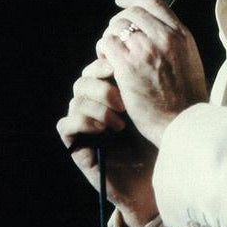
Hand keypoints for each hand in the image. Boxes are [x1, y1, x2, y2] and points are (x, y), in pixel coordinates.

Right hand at [57, 57, 158, 226]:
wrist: (158, 178)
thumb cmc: (161, 141)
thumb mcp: (155, 105)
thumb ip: (144, 80)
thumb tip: (139, 48)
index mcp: (115, 91)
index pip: (100, 66)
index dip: (107, 63)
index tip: (124, 68)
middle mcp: (98, 105)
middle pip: (85, 78)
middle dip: (102, 83)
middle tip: (122, 98)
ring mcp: (86, 125)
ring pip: (76, 98)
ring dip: (98, 105)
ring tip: (121, 120)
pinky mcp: (77, 146)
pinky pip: (65, 124)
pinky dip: (83, 122)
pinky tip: (105, 130)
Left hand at [96, 0, 209, 146]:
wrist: (184, 122)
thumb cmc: (187, 98)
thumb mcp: (190, 59)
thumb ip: (175, 42)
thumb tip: (155, 30)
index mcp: (181, 34)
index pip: (154, 2)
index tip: (121, 1)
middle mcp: (164, 38)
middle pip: (131, 13)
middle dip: (118, 21)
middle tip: (114, 35)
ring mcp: (145, 51)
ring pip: (116, 27)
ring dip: (109, 36)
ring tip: (110, 52)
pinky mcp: (127, 67)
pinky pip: (106, 44)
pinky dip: (103, 50)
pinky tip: (106, 62)